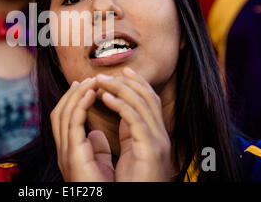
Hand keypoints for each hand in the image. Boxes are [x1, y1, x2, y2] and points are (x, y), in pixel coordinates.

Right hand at [50, 77, 114, 181]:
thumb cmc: (107, 189)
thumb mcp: (101, 165)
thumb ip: (96, 149)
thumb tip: (96, 134)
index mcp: (70, 153)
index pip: (64, 120)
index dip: (73, 102)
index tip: (86, 87)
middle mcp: (64, 151)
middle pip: (59, 113)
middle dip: (72, 94)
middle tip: (87, 79)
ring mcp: (65, 153)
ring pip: (62, 113)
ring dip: (76, 95)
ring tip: (91, 82)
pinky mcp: (73, 155)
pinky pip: (73, 122)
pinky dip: (80, 105)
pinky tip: (91, 93)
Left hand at [96, 67, 170, 181]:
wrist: (141, 201)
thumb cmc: (134, 184)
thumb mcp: (130, 156)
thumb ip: (126, 138)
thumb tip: (113, 124)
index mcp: (154, 136)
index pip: (149, 101)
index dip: (136, 83)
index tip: (122, 72)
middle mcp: (160, 135)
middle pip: (148, 97)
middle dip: (126, 81)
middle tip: (104, 74)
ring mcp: (158, 141)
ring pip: (142, 103)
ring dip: (119, 88)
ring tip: (100, 81)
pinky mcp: (151, 149)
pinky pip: (135, 119)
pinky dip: (120, 104)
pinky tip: (105, 97)